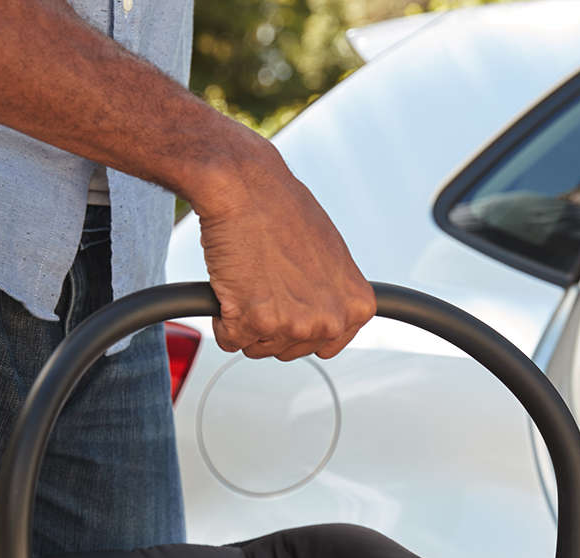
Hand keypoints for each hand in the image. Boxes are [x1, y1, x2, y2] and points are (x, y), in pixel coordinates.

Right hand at [191, 145, 375, 360]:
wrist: (244, 186)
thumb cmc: (281, 210)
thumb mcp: (330, 254)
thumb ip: (332, 292)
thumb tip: (321, 310)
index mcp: (357, 305)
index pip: (328, 344)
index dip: (300, 323)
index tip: (290, 302)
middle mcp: (331, 319)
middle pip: (291, 348)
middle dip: (271, 321)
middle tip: (265, 279)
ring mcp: (294, 324)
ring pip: (259, 346)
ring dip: (245, 318)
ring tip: (250, 275)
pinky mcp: (255, 322)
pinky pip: (230, 340)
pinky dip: (222, 317)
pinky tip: (231, 283)